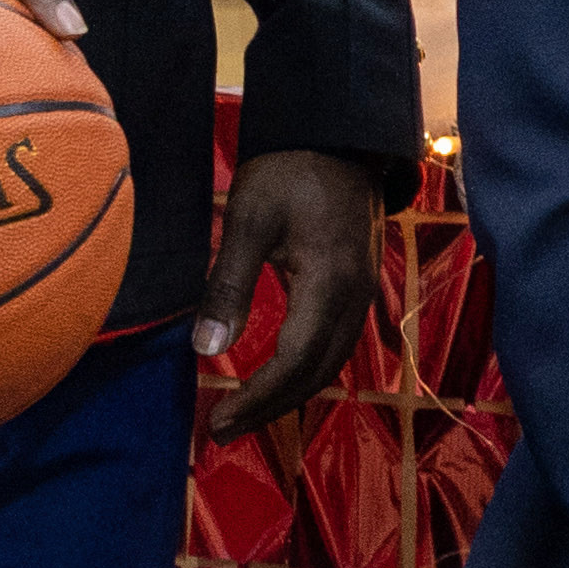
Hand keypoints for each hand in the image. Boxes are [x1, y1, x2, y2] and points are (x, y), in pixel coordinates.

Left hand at [197, 148, 386, 447]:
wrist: (340, 138)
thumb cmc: (288, 171)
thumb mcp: (248, 221)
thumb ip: (228, 285)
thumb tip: (205, 350)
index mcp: (328, 282)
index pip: (295, 361)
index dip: (258, 398)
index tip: (218, 420)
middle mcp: (354, 297)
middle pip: (317, 373)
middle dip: (270, 407)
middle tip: (221, 430)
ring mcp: (363, 293)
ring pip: (332, 363)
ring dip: (290, 395)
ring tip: (244, 413)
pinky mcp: (358, 288)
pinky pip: (337, 344)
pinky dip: (306, 371)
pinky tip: (278, 378)